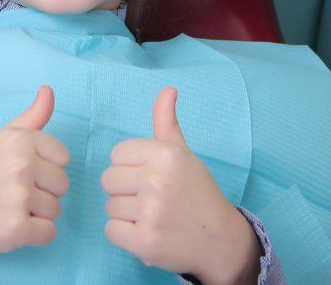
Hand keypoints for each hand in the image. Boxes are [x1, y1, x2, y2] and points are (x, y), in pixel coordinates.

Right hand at [0, 86, 70, 263]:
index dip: (45, 168)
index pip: (62, 158)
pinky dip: (33, 235)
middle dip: (42, 192)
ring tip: (8, 208)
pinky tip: (10, 225)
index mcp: (19, 140)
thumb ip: (30, 118)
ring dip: (36, 214)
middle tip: (12, 193)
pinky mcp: (17, 229)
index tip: (22, 172)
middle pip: (62, 185)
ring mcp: (19, 198)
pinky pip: (49, 233)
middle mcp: (21, 166)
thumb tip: (49, 89)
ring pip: (56, 210)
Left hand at [102, 88, 259, 283]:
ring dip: (126, 215)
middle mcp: (157, 180)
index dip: (130, 168)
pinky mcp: (145, 241)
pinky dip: (125, 236)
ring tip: (153, 217)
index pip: (116, 155)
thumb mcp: (183, 154)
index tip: (151, 178)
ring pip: (109, 206)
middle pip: (108, 180)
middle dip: (125, 191)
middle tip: (152, 200)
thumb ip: (167, 123)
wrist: (222, 240)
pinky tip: (148, 233)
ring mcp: (151, 212)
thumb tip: (168, 89)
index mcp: (165, 155)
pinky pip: (110, 231)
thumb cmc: (197, 193)